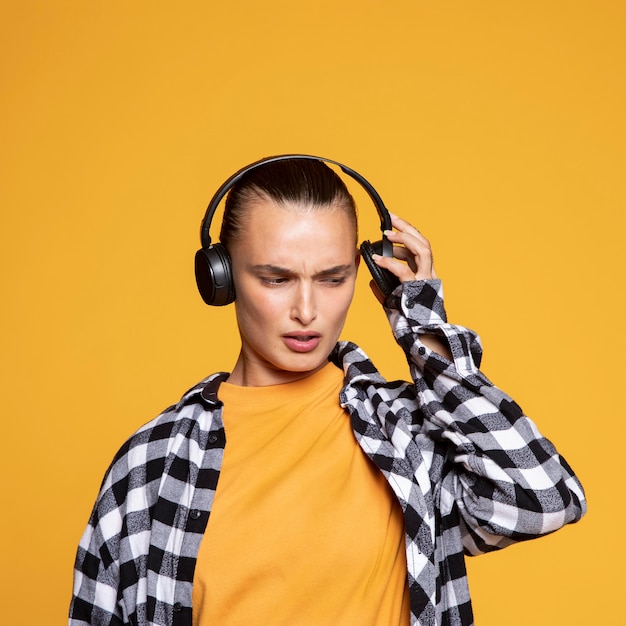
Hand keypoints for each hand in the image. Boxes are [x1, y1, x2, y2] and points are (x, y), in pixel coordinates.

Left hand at [371, 214, 451, 359]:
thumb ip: (384, 290)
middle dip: (407, 228)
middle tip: (391, 219)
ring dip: (404, 238)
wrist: (423, 343)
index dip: (407, 236)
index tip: (391, 226)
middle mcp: (429, 276)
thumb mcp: (394, 303)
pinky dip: (390, 262)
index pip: (418, 249)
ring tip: (387, 234)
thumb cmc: (410, 325)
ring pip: (422, 250)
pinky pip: (405, 271)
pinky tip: (377, 260)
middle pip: (423, 243)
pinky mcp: (419, 290)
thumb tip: (371, 279)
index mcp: (425, 277)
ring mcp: (426, 282)